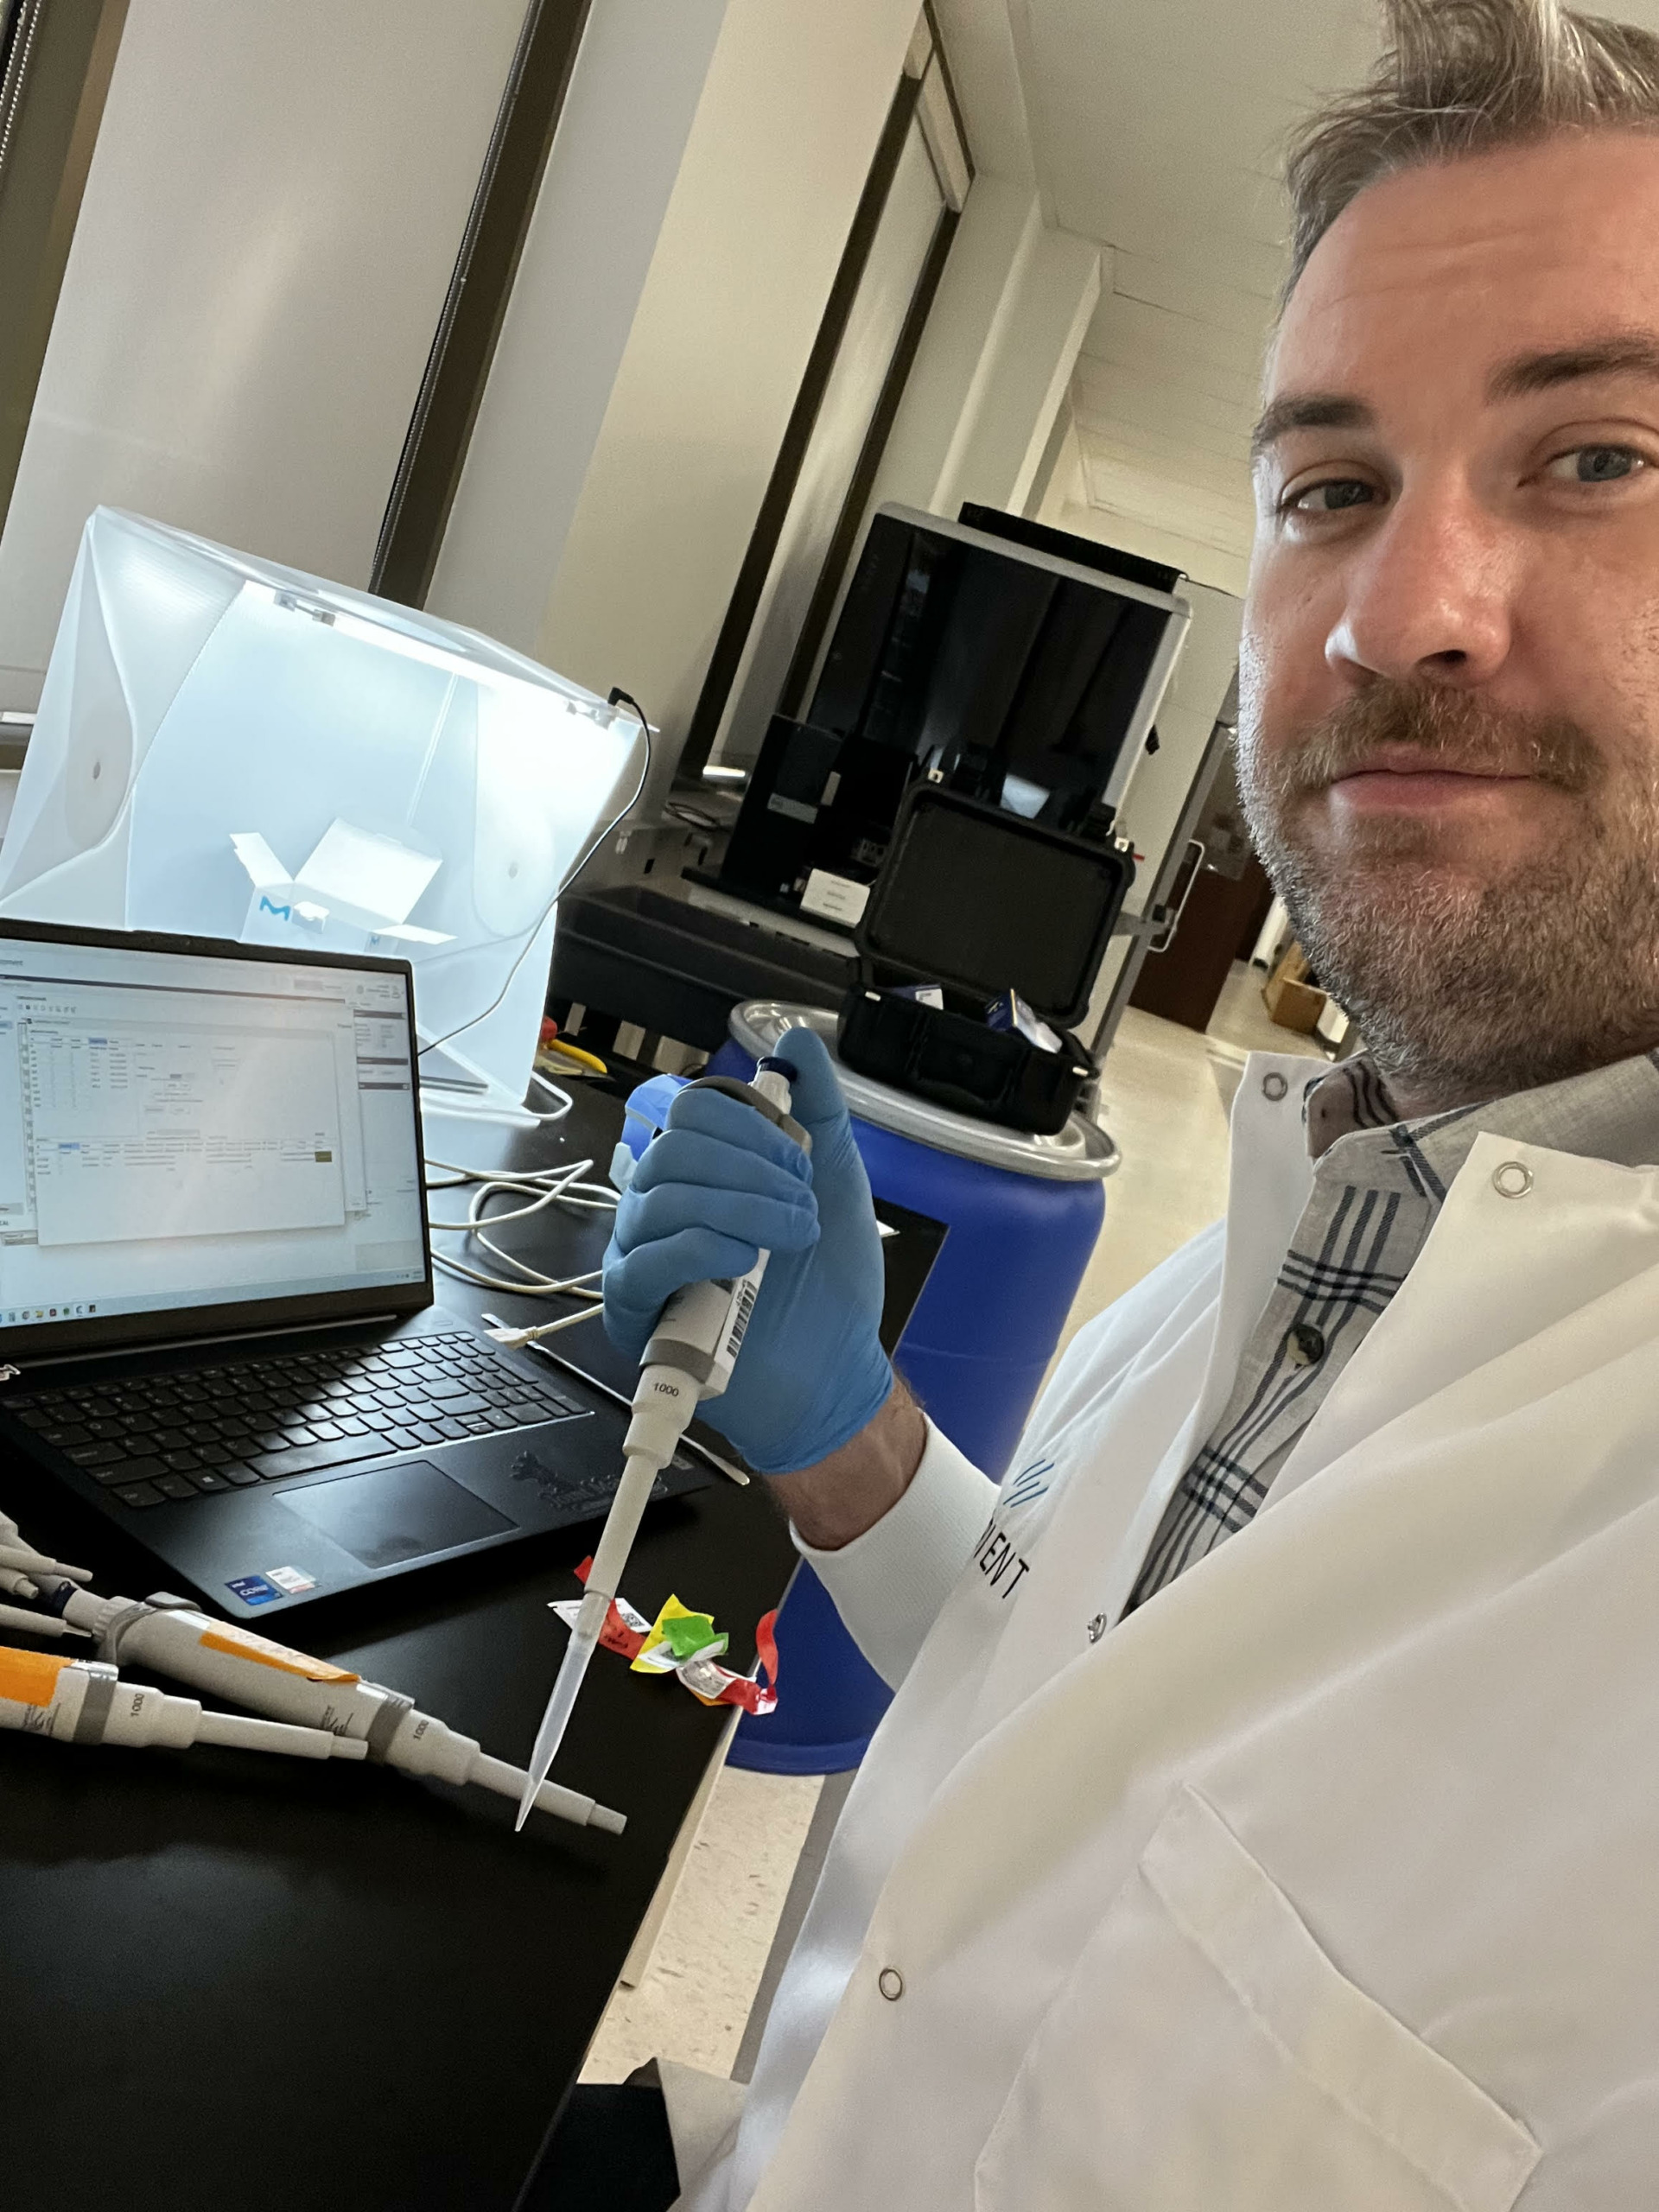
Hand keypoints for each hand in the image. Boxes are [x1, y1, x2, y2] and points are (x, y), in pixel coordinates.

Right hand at [602, 1027, 892, 1473]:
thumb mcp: (837, 1179)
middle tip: (801, 1208)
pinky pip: (646, 1258)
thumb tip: (795, 1039)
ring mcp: (642, 1256)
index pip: (692, 1114)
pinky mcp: (635, 1309)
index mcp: (700, 1174)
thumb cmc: (829, 1283)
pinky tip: (745, 1261)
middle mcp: (660, 1207)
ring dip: (742, 1208)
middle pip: (672, 1147)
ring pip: (662, 1196)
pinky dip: (703, 1247)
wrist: (835, 1369)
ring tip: (791, 1238)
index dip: (751, 1128)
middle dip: (750, 1168)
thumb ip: (817, 1107)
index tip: (801, 1165)